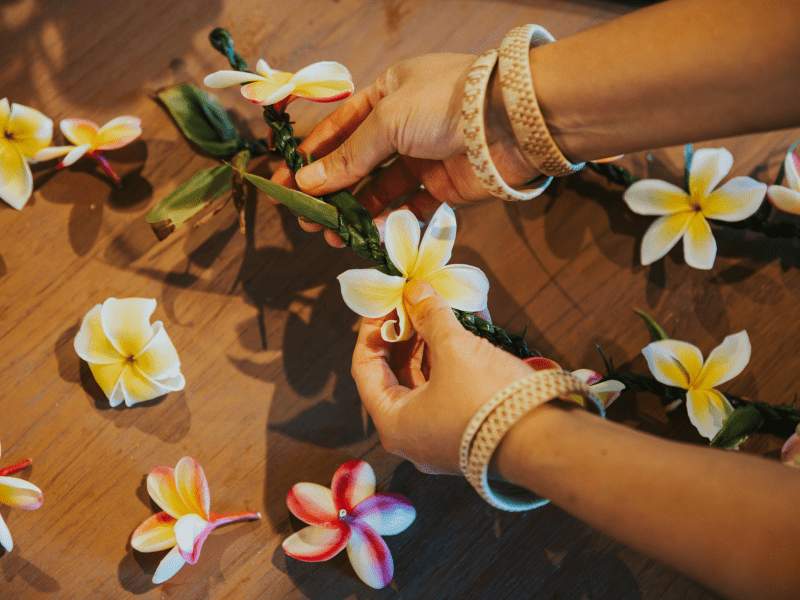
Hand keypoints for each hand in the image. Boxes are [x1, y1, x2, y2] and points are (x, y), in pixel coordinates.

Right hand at [271, 53, 535, 246]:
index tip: (286, 182)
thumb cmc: (442, 105)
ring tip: (332, 235)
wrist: (508, 123)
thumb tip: (307, 182)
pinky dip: (389, 220)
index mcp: (387, 94)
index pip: (340, 127)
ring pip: (380, 189)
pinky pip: (409, 206)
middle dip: (330, 190)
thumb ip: (349, 156)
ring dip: (356, 211)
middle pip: (358, 162)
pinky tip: (369, 233)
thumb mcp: (387, 121)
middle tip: (307, 219)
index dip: (312, 155)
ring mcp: (423, 157)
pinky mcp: (443, 186)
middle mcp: (404, 125)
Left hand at [351, 280, 533, 473]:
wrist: (546, 443)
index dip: (373, 330)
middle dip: (408, 331)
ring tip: (444, 304)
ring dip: (435, 340)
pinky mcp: (469, 429)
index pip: (364, 368)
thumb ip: (431, 316)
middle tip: (417, 298)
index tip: (388, 301)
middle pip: (397, 373)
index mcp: (393, 422)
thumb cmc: (487, 399)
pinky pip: (451, 386)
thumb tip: (415, 289)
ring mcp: (441, 434)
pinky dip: (456, 355)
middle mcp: (411, 434)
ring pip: (427, 378)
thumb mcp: (455, 350)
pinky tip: (470, 323)